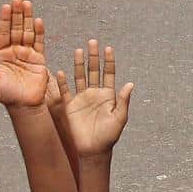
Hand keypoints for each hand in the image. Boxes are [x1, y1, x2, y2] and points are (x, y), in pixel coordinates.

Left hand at [0, 0, 50, 110]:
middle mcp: (14, 51)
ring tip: (27, 3)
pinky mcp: (39, 59)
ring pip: (27, 32)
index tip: (5, 6)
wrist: (24, 106)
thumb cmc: (6, 95)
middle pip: (16, 28)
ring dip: (28, 18)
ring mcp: (27, 54)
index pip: (3, 32)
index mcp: (1, 54)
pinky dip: (39, 31)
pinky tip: (38, 20)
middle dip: (17, 14)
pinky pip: (39, 42)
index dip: (4, 20)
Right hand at [62, 40, 132, 158]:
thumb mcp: (119, 118)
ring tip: (79, 50)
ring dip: (79, 64)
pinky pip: (66, 91)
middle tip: (93, 41)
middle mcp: (94, 93)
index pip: (108, 74)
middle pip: (94, 71)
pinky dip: (63, 82)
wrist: (93, 150)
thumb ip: (123, 101)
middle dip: (93, 57)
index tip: (108, 48)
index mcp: (108, 95)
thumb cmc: (109, 136)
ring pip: (80, 77)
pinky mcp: (70, 106)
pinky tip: (62, 72)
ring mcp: (82, 98)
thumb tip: (130, 83)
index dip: (108, 61)